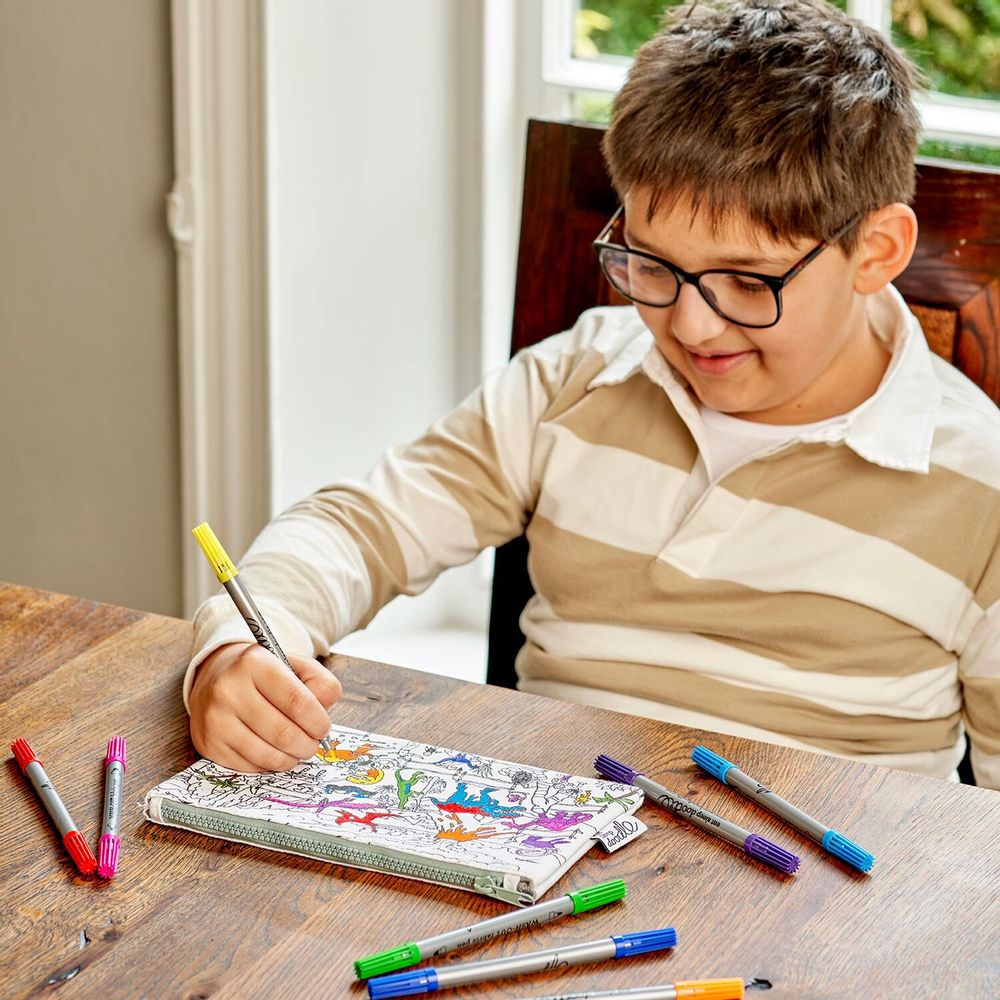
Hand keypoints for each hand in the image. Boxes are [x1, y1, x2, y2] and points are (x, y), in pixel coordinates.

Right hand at [188, 641, 341, 771]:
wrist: (215, 676)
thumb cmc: (263, 674)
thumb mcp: (295, 665)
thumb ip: (320, 683)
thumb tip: (323, 713)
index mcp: (254, 664)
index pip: (297, 702)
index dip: (318, 721)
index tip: (323, 727)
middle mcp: (228, 690)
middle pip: (284, 734)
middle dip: (308, 744)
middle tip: (313, 742)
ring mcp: (215, 720)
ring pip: (268, 756)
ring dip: (291, 758)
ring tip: (297, 749)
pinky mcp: (209, 744)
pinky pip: (250, 767)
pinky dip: (269, 764)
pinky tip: (273, 750)